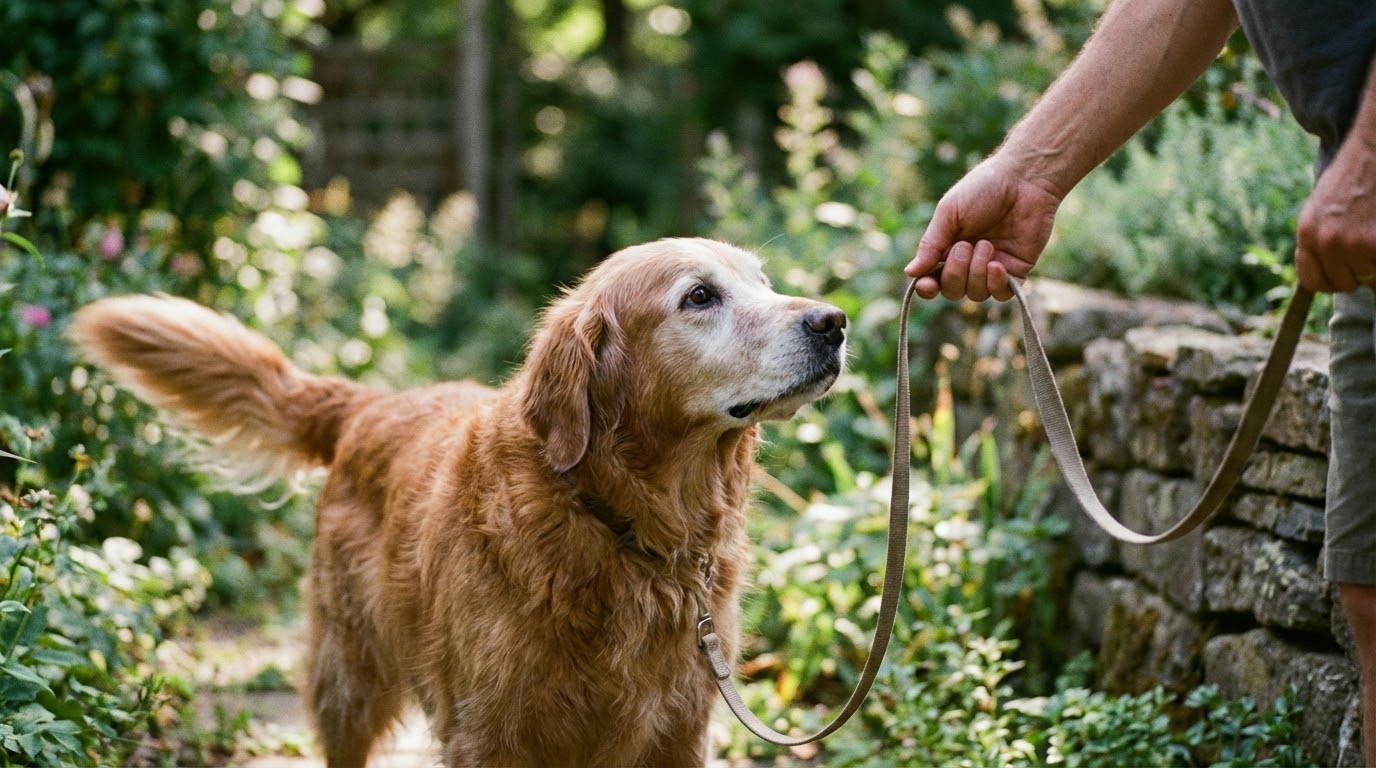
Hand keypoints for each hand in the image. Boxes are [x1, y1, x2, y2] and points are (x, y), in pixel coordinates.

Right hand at [905, 157, 1062, 301]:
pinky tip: (997, 264)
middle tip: (965, 245)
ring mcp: (993, 267)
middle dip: (955, 273)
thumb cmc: (982, 189)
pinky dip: (995, 283)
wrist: (1024, 179)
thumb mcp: (948, 213)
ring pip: (976, 294)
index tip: (927, 284)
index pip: (933, 280)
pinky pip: (1001, 294)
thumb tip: (910, 273)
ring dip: (976, 273)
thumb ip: (931, 244)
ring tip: (986, 245)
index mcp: (948, 248)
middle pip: (952, 290)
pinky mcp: (1017, 270)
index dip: (927, 288)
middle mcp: (969, 262)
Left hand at [1295, 134, 1375, 292]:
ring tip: (1375, 230)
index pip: (1313, 282)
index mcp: (1307, 233)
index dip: (1331, 281)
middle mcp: (1327, 243)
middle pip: (1344, 283)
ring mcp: (1355, 244)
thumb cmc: (1353, 176)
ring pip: (1369, 276)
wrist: (1375, 149)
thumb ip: (1319, 239)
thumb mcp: (1321, 207)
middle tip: (1368, 245)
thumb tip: (1327, 270)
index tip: (1343, 275)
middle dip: (1358, 271)